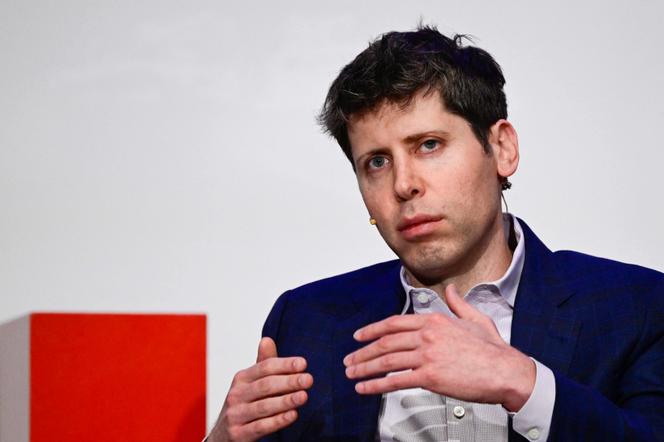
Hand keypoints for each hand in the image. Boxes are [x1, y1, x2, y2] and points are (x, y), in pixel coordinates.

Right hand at [208, 338, 312, 441]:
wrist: (222, 436)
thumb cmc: (243, 405)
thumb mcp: (250, 384)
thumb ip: (263, 364)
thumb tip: (267, 339)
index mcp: (241, 378)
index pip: (264, 367)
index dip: (284, 364)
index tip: (303, 363)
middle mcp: (236, 395)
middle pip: (265, 385)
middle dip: (288, 381)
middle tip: (308, 379)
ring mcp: (236, 415)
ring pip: (264, 406)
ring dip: (286, 401)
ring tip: (304, 396)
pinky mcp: (238, 434)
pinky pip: (260, 427)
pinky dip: (277, 421)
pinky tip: (293, 415)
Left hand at [343, 284, 534, 411]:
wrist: (506, 371)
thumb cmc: (493, 349)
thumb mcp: (475, 319)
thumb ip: (458, 304)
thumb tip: (451, 290)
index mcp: (434, 320)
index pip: (394, 323)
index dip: (373, 330)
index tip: (360, 336)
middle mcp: (427, 335)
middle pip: (385, 342)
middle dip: (363, 351)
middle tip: (350, 359)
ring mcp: (427, 355)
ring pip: (386, 361)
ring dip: (364, 368)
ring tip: (352, 373)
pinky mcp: (430, 377)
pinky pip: (396, 381)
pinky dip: (376, 386)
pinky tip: (366, 389)